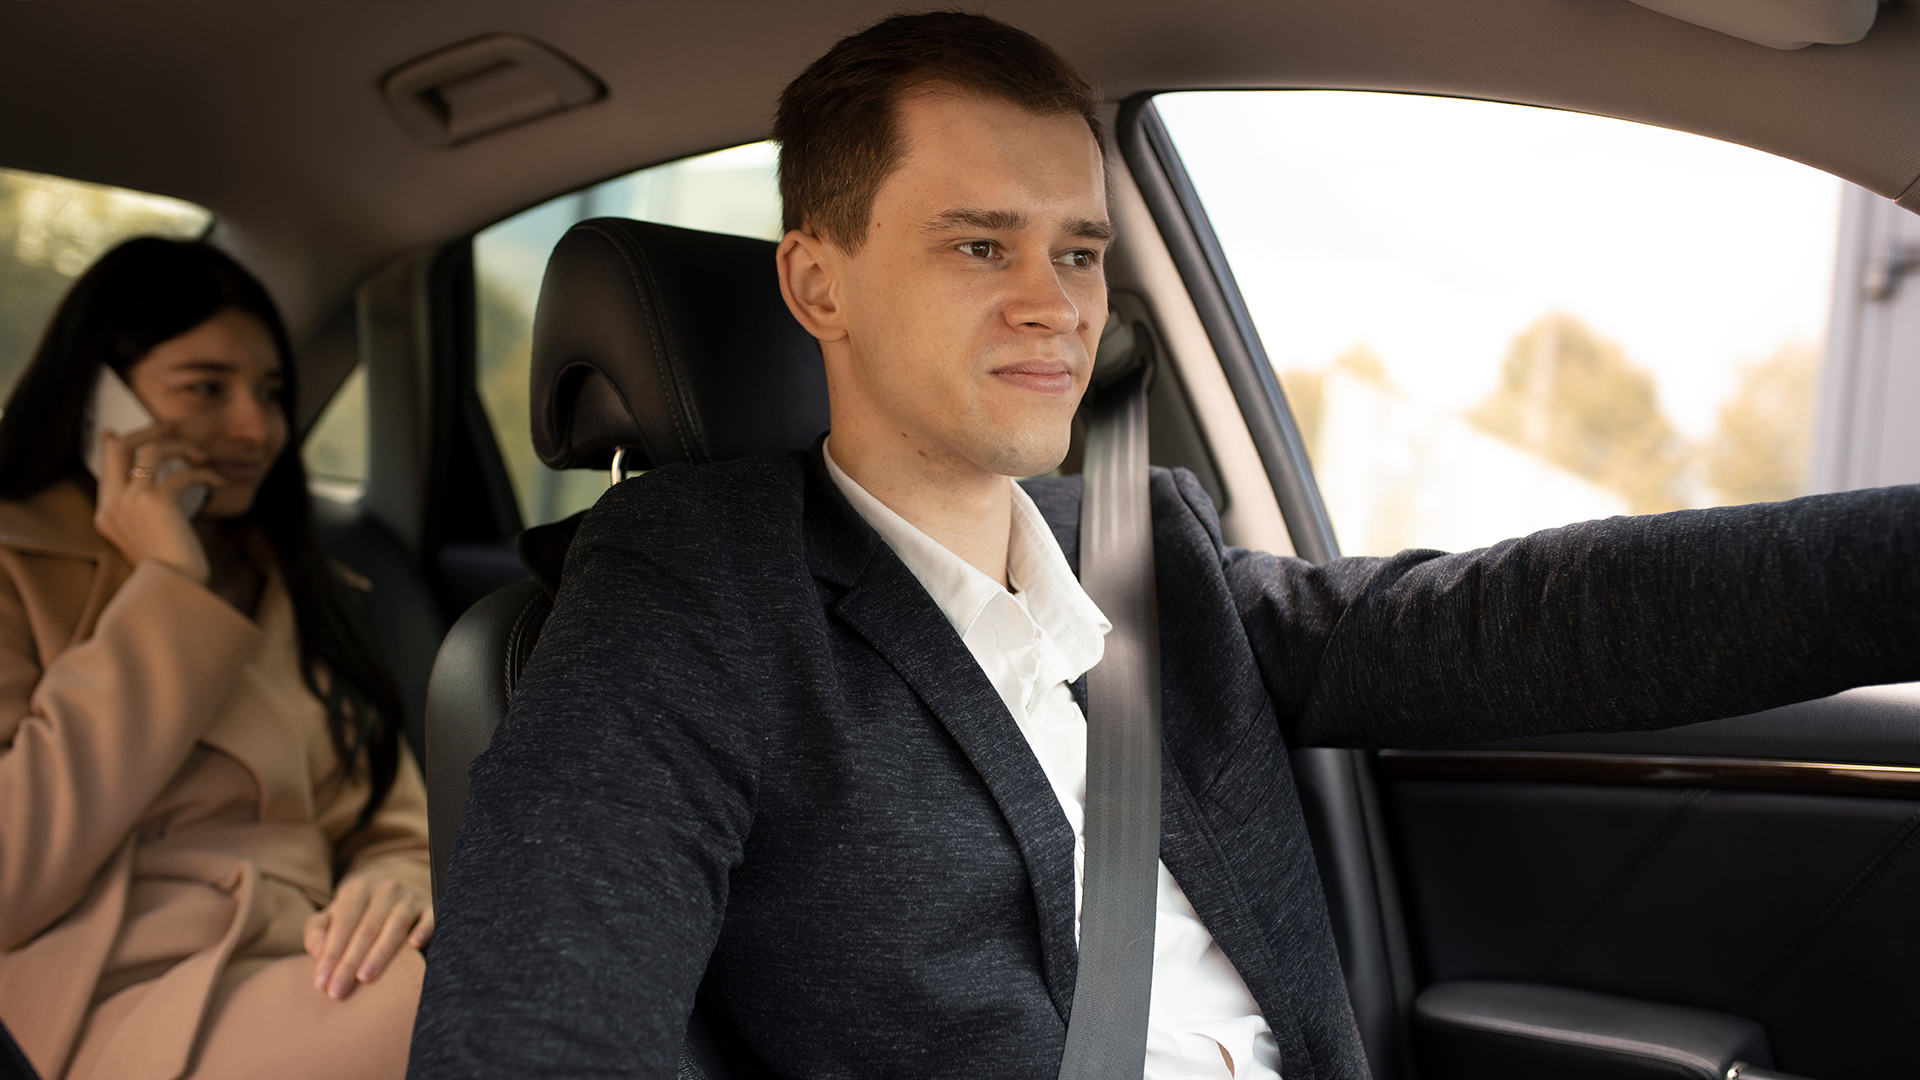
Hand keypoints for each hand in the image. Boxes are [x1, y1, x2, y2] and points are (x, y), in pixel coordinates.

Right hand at [92, 426, 221, 584]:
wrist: (173, 588)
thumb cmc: (168, 567)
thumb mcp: (147, 535)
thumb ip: (143, 510)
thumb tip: (159, 483)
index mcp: (106, 512)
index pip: (106, 465)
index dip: (117, 443)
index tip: (125, 431)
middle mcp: (113, 504)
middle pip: (120, 447)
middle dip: (147, 431)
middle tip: (169, 426)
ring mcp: (132, 501)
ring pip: (153, 451)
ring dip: (182, 447)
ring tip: (202, 458)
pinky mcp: (157, 502)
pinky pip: (183, 473)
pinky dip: (204, 473)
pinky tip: (216, 482)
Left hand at [303, 876, 433, 1000]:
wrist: (393, 890)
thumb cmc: (356, 912)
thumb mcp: (333, 915)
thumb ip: (316, 930)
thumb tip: (315, 952)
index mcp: (356, 889)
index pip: (342, 924)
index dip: (330, 955)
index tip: (321, 983)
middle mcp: (384, 889)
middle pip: (366, 928)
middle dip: (350, 962)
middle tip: (338, 991)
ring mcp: (409, 897)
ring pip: (396, 924)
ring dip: (380, 952)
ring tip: (364, 978)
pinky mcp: (429, 906)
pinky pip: (428, 918)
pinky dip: (422, 930)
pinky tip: (413, 946)